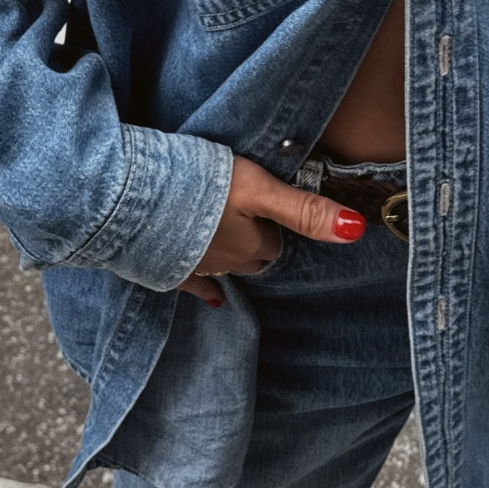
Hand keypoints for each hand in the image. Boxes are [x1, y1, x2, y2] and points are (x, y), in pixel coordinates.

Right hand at [178, 156, 364, 305]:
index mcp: (254, 246)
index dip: (273, 223)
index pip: (275, 241)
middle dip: (254, 241)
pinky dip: (206, 290)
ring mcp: (198, 269)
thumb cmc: (199, 187)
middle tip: (247, 216)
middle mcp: (230, 263)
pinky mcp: (169, 270)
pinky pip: (194, 285)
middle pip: (253, 256)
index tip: (265, 206)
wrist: (132, 199)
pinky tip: (215, 300)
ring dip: (229, 254)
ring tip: (226, 235)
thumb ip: (305, 209)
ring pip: (226, 266)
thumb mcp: (260, 189)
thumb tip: (357, 228)